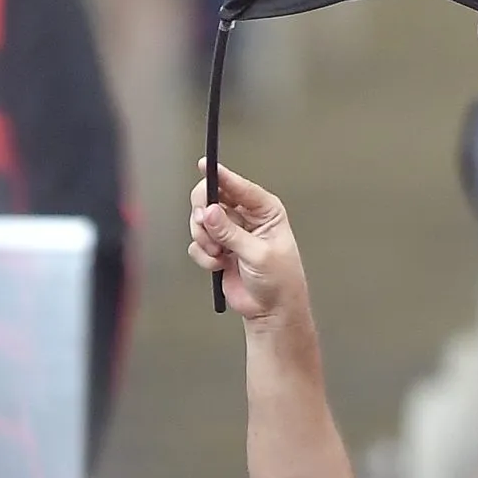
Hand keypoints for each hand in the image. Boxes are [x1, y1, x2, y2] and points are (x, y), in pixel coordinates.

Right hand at [191, 163, 307, 323]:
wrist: (270, 310)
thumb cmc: (279, 280)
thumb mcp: (258, 253)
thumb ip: (231, 233)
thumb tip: (209, 212)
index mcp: (264, 210)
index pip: (238, 186)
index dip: (220, 175)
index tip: (204, 166)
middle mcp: (245, 217)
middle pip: (212, 197)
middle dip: (204, 212)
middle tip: (205, 223)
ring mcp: (229, 233)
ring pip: (201, 220)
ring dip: (205, 238)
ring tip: (219, 254)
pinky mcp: (217, 249)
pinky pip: (197, 243)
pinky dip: (204, 255)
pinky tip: (219, 264)